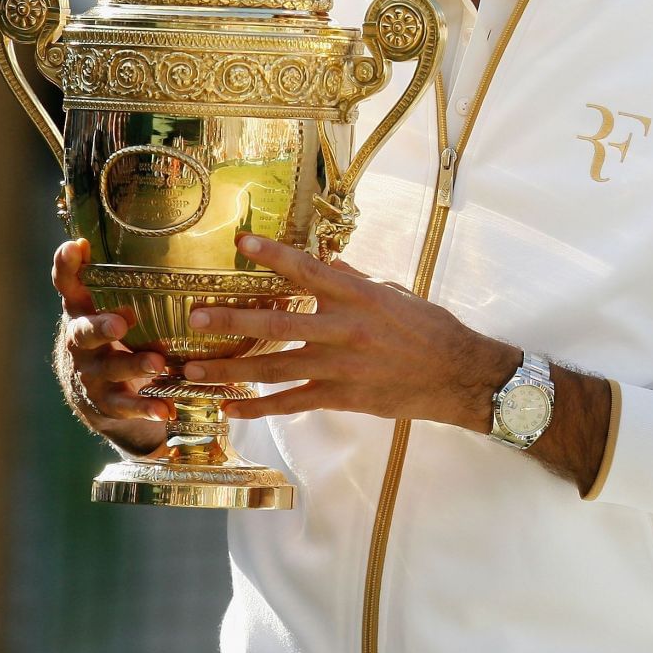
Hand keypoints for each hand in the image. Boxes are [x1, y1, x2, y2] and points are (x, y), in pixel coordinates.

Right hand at [53, 237, 171, 423]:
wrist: (96, 393)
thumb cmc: (113, 334)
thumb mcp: (112, 304)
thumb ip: (126, 277)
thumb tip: (154, 235)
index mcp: (82, 311)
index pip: (68, 286)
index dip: (67, 267)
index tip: (74, 246)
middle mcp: (80, 342)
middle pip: (83, 332)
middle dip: (100, 326)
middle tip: (122, 322)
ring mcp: (91, 373)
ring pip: (109, 368)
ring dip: (133, 364)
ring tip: (158, 363)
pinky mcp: (106, 402)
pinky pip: (126, 405)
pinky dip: (146, 407)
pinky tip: (166, 410)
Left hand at [181, 234, 517, 428]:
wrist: (458, 374)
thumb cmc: (432, 330)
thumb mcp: (397, 294)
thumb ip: (357, 281)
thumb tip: (329, 263)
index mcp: (360, 296)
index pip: (308, 270)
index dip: (273, 255)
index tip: (242, 243)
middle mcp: (344, 329)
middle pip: (276, 322)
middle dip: (230, 319)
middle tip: (194, 315)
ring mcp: (340, 366)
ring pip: (273, 367)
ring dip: (229, 368)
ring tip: (194, 368)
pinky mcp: (341, 397)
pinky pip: (291, 403)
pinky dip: (258, 408)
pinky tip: (230, 409)